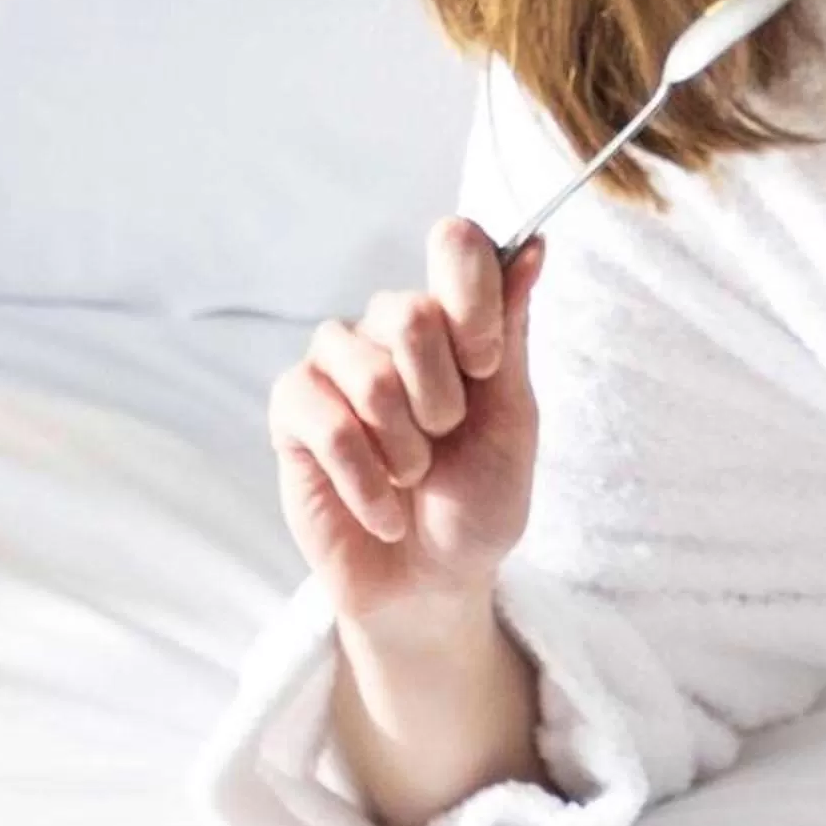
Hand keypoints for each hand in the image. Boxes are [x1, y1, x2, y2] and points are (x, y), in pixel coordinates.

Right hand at [267, 220, 545, 627]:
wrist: (434, 581)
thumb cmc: (478, 501)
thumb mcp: (513, 422)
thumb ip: (511, 336)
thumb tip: (533, 247)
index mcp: (451, 320)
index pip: (455, 245)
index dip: (473, 301)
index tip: (487, 367)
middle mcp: (387, 329)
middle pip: (408, 313)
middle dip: (443, 400)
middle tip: (445, 440)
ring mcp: (334, 366)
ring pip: (368, 374)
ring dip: (406, 449)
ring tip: (412, 477)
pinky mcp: (291, 411)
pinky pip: (328, 424)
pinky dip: (369, 481)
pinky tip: (384, 508)